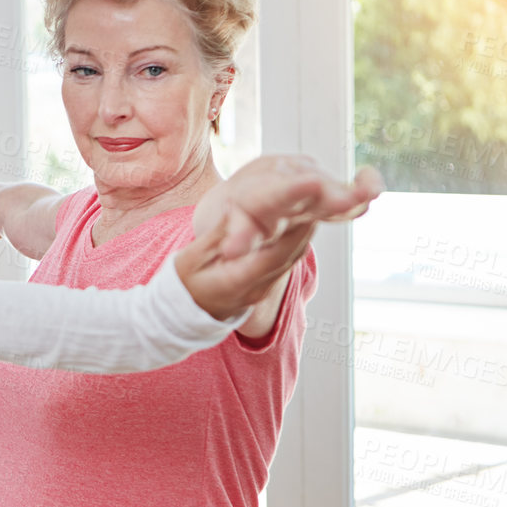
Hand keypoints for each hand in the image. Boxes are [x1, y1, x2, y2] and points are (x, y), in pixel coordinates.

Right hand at [175, 157, 382, 319]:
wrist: (183, 316)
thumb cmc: (182, 286)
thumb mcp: (191, 260)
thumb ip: (216, 237)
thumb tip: (237, 211)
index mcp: (238, 282)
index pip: (273, 254)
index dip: (294, 229)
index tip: (308, 203)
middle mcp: (258, 287)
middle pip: (291, 252)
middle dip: (309, 220)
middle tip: (324, 189)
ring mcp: (265, 287)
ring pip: (294, 254)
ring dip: (308, 225)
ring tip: (319, 196)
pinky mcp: (267, 282)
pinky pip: (288, 257)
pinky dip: (297, 235)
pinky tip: (303, 215)